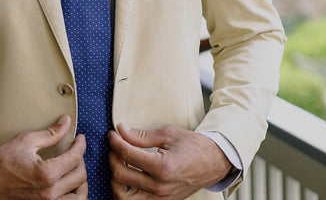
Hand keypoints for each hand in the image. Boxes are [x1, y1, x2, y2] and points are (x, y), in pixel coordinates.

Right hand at [0, 115, 87, 199]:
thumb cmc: (2, 161)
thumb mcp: (26, 142)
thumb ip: (51, 133)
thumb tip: (67, 122)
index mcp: (47, 174)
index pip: (76, 157)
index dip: (81, 144)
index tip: (79, 139)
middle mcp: (49, 193)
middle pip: (80, 176)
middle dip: (81, 161)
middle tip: (75, 152)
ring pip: (79, 196)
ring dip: (80, 182)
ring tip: (74, 171)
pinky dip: (72, 195)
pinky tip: (67, 185)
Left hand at [107, 124, 231, 198]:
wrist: (213, 162)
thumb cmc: (192, 146)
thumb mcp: (168, 134)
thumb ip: (141, 135)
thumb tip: (121, 131)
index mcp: (162, 167)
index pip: (128, 154)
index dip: (116, 142)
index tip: (112, 133)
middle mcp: (159, 186)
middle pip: (121, 174)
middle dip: (112, 157)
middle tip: (115, 146)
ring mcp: (160, 198)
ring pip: (122, 196)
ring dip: (115, 178)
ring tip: (120, 164)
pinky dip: (125, 191)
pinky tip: (128, 177)